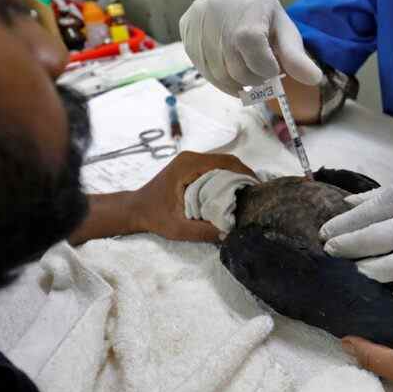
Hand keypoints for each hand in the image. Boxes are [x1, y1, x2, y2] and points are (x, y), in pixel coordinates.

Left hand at [131, 151, 255, 241]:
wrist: (135, 209)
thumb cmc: (154, 216)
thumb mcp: (178, 228)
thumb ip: (203, 232)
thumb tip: (229, 233)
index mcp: (188, 166)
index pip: (225, 163)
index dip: (244, 174)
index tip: (257, 189)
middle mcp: (190, 157)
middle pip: (228, 160)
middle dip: (244, 175)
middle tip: (256, 193)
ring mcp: (190, 159)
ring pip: (223, 162)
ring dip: (237, 175)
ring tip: (248, 193)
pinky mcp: (190, 165)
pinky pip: (215, 166)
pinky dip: (227, 176)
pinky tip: (233, 191)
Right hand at [179, 0, 322, 95]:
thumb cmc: (265, 18)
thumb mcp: (285, 33)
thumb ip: (296, 57)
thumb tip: (315, 80)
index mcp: (245, 11)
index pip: (253, 50)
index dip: (265, 67)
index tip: (272, 67)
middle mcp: (216, 15)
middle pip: (235, 69)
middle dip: (253, 78)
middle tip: (260, 70)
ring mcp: (197, 25)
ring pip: (218, 75)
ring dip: (237, 83)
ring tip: (246, 70)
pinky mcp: (186, 33)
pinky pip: (203, 71)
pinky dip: (220, 80)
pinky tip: (230, 70)